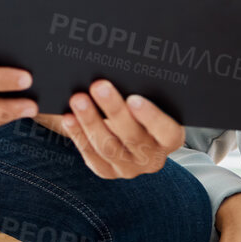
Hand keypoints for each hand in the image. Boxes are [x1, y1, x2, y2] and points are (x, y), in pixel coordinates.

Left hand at [50, 79, 184, 178]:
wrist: (128, 128)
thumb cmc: (141, 107)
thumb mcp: (151, 101)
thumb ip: (143, 91)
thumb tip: (124, 70)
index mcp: (171, 139)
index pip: (167, 132)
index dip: (151, 117)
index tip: (133, 98)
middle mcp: (152, 158)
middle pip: (133, 137)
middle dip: (114, 110)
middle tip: (98, 86)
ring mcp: (129, 168)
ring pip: (108, 147)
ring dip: (91, 121)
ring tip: (78, 99)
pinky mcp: (107, 172)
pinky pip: (91, 154)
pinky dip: (78, 134)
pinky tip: (69, 117)